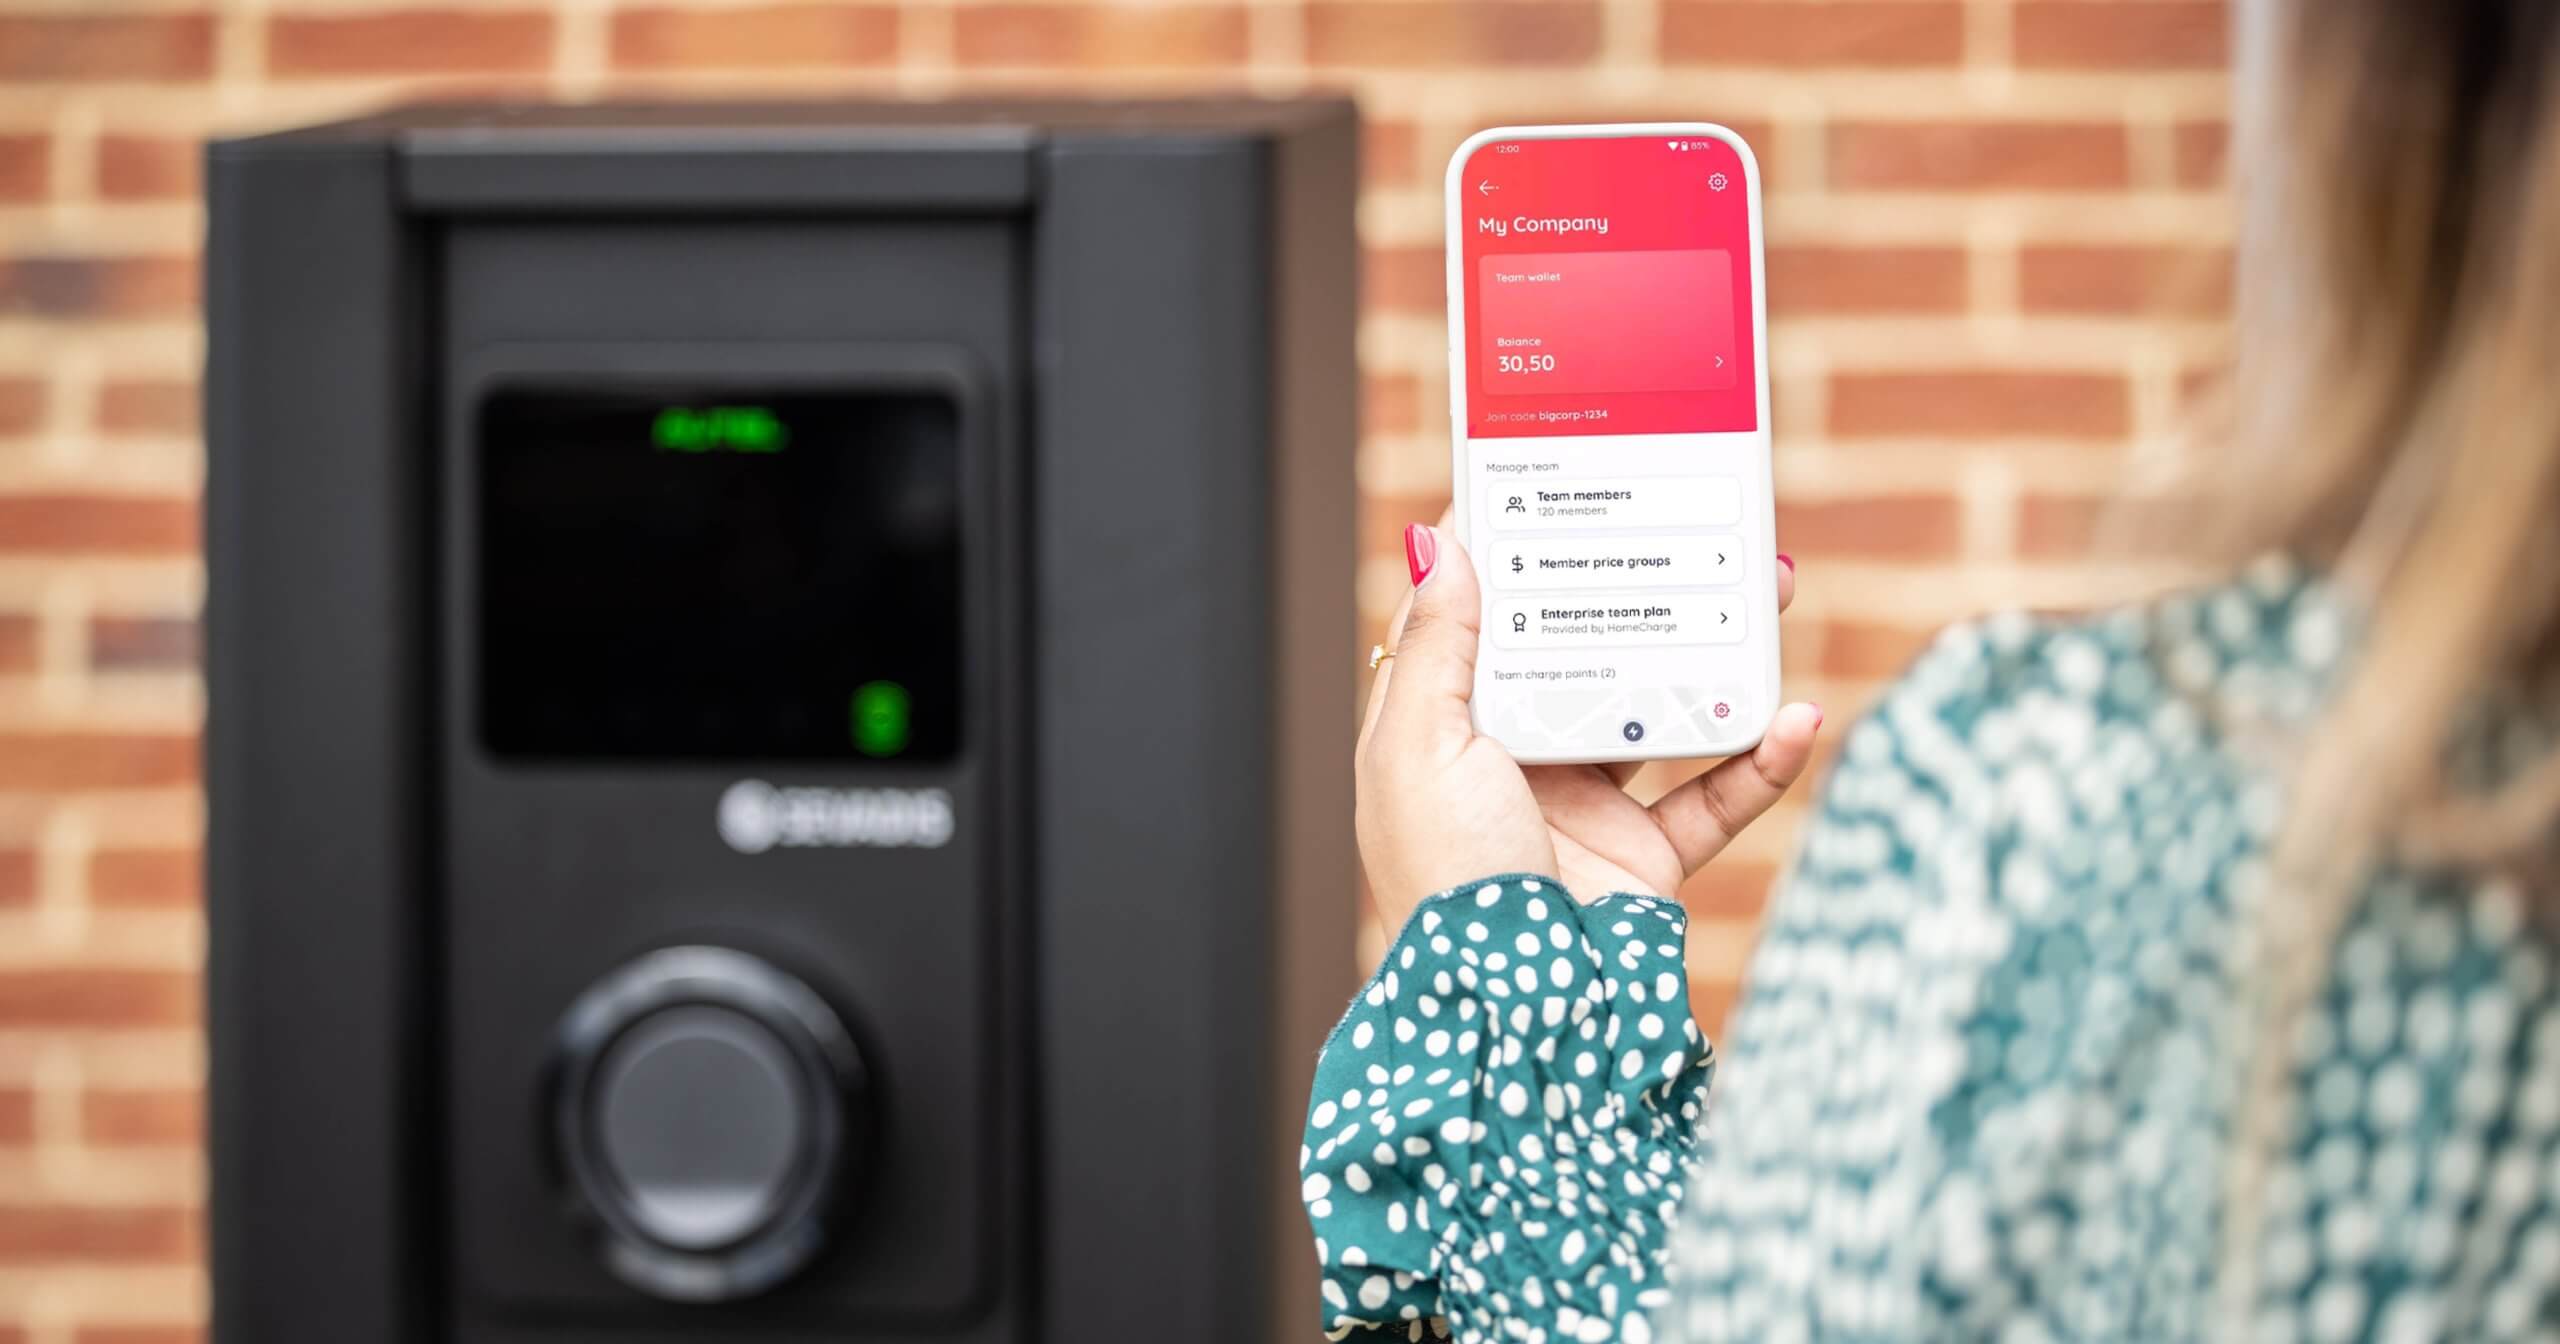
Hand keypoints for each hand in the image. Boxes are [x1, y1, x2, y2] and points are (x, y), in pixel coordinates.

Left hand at [1355, 521, 1822, 934]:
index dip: (1523, 559)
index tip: (1569, 485)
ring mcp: (1588, 808)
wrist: (1508, 1013)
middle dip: (1642, 590)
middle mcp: (1518, 761)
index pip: (1486, 624)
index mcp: (1450, 730)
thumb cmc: (1443, 879)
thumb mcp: (1420, 745)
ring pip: (1664, 709)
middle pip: (1589, 654)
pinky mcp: (1648, 858)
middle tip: (1692, 523)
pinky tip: (1797, 716)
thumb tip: (1444, 538)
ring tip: (1767, 587)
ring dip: (1716, 652)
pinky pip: (1718, 796)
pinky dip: (1763, 758)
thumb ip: (1440, 644)